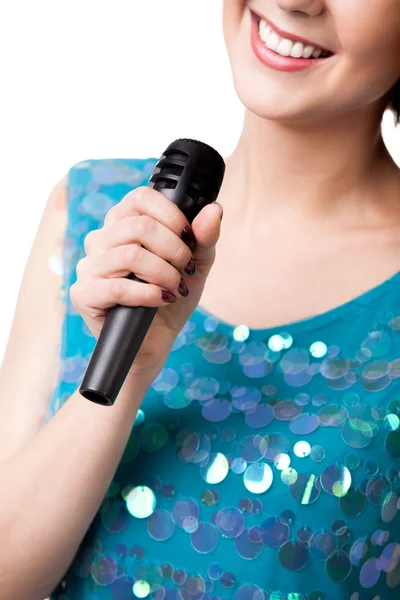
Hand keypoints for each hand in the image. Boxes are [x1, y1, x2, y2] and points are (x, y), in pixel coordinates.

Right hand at [70, 186, 222, 378]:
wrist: (156, 340)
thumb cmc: (171, 296)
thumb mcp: (196, 265)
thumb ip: (204, 238)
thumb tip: (215, 210)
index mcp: (123, 223)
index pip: (141, 197)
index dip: (171, 215)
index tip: (190, 238)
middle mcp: (101, 239)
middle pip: (139, 225)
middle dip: (174, 249)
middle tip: (187, 269)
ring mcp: (89, 266)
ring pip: (130, 254)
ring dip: (164, 273)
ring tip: (176, 288)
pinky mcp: (84, 294)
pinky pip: (117, 287)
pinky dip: (148, 293)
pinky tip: (162, 299)